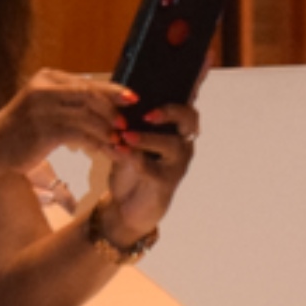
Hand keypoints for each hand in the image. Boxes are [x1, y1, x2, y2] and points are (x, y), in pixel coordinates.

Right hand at [0, 69, 135, 173]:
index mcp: (47, 78)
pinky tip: (103, 150)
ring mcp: (43, 107)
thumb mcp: (45, 107)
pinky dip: (95, 142)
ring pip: (87, 115)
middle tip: (126, 126)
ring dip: (107, 130)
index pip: (87, 82)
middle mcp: (45, 88)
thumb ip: (70, 102)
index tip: (132, 98)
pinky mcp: (44, 128)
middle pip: (90, 96)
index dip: (112, 90)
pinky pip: (80, 133)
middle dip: (112, 111)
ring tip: (119, 142)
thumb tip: (107, 104)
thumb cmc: (23, 130)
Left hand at [102, 104, 199, 240]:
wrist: (126, 205)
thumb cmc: (130, 168)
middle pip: (189, 121)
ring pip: (172, 145)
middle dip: (170, 113)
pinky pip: (152, 169)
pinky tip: (116, 151)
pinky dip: (133, 158)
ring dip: (147, 138)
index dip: (175, 101)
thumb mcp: (127, 142)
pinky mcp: (165, 183)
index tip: (154, 100)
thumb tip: (115, 101)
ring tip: (125, 136)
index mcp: (175, 131)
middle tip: (147, 115)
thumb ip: (126, 124)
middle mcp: (182, 145)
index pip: (186, 109)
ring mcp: (176, 165)